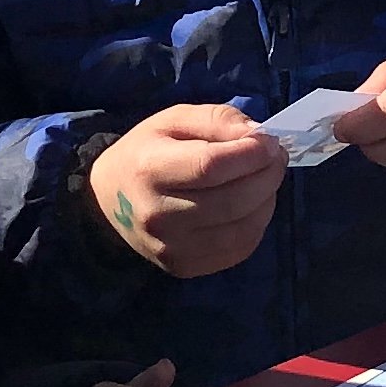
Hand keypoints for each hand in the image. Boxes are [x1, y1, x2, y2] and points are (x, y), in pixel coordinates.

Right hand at [87, 107, 286, 277]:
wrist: (109, 202)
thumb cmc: (146, 153)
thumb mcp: (173, 120)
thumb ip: (217, 120)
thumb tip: (258, 136)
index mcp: (150, 169)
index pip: (211, 166)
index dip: (250, 154)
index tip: (270, 141)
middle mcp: (158, 214)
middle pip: (231, 200)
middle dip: (267, 176)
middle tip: (276, 158)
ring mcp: (171, 247)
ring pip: (241, 229)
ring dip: (267, 201)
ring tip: (266, 179)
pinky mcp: (184, 267)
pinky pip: (238, 250)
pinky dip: (257, 225)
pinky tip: (253, 206)